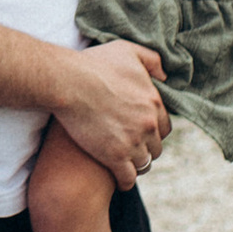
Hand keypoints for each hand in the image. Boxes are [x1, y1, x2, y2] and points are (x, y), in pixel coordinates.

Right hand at [46, 39, 168, 190]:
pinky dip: (126, 181)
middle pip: (156, 146)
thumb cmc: (93, 64)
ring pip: (144, 163)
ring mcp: (132, 142)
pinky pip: (128, 178)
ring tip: (126, 164)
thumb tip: (164, 75)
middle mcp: (148, 124)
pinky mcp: (114, 157)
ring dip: (137, 164)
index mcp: (153, 101)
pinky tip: (120, 181)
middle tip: (133, 148)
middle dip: (146, 147)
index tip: (142, 132)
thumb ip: (152, 60)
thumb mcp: (127, 50)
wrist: (67, 82)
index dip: (153, 130)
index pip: (165, 126)